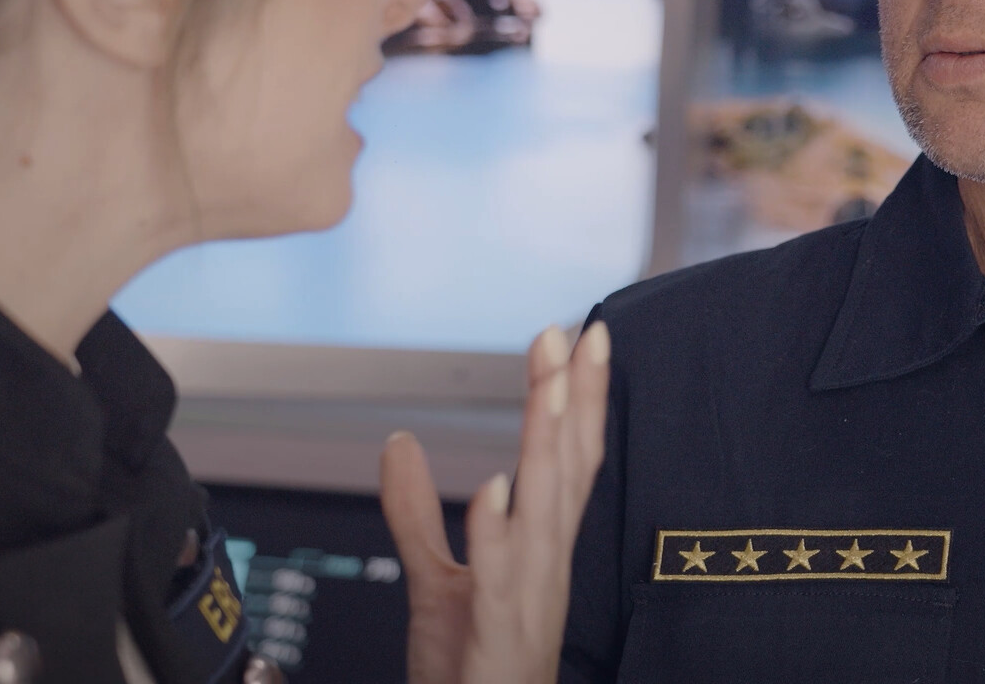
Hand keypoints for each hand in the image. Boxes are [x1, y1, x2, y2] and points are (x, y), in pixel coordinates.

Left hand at [380, 322, 611, 682]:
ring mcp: (529, 594)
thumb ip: (416, 511)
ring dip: (547, 444)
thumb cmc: (470, 666)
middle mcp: (546, 561)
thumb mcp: (434, 578)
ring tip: (548, 386)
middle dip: (574, 399)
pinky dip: (499, 532)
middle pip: (569, 467)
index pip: (569, 457)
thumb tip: (401, 443)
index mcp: (539, 546)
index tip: (584, 339)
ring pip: (545, 507)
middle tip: (575, 334)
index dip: (580, 398)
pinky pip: (500, 575)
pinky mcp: (500, 629)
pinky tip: (496, 488)